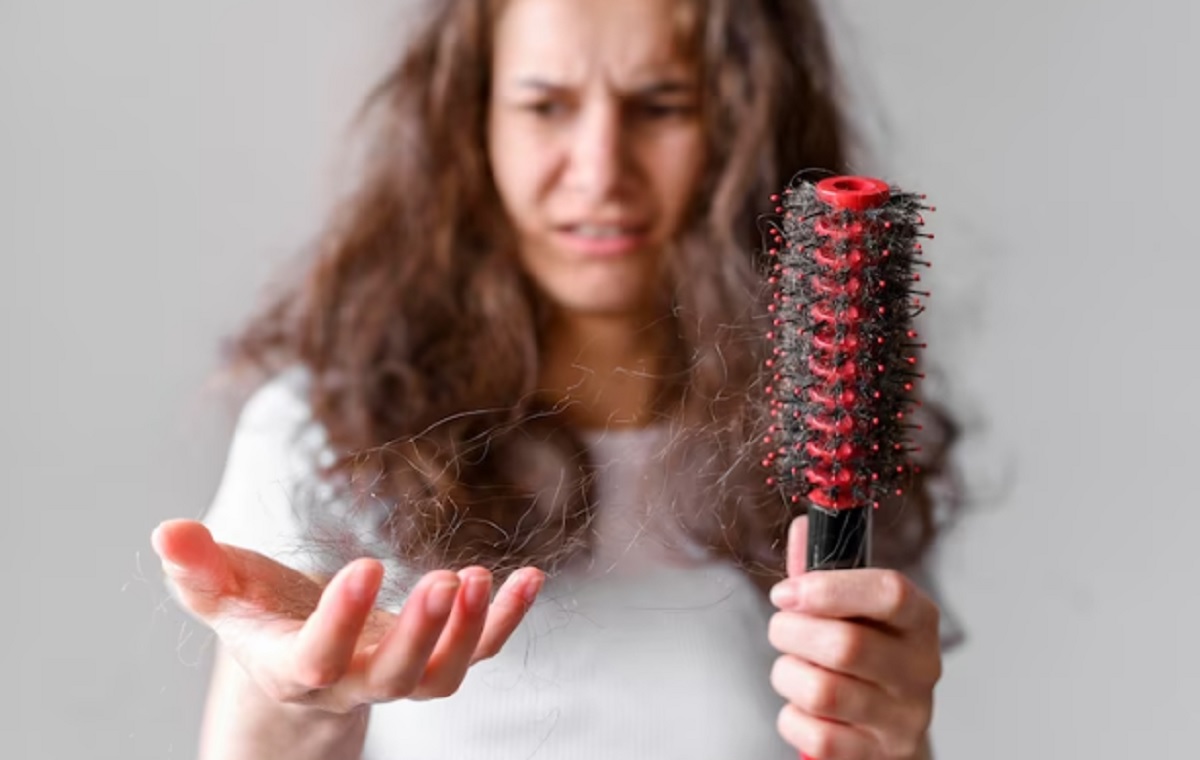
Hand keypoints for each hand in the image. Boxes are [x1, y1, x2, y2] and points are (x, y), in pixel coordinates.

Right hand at [151, 519, 543, 713]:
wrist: (301, 657)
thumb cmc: (259, 618)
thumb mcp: (223, 595)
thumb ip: (197, 569)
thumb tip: (166, 531)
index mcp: (295, 667)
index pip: (318, 657)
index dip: (341, 621)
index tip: (365, 565)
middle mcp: (353, 682)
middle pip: (393, 677)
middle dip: (421, 634)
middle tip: (445, 581)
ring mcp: (401, 675)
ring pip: (441, 675)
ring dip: (470, 631)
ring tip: (482, 578)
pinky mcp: (436, 658)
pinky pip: (481, 650)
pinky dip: (507, 620)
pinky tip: (530, 578)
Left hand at [767, 516, 940, 759]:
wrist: (887, 729)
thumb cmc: (864, 656)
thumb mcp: (853, 609)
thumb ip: (824, 569)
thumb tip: (804, 525)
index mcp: (919, 621)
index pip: (890, 593)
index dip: (830, 588)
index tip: (786, 592)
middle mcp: (921, 669)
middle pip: (846, 646)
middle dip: (792, 632)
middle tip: (781, 628)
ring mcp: (903, 718)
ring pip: (823, 692)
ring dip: (788, 674)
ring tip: (792, 668)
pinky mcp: (879, 755)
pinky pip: (814, 735)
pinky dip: (792, 717)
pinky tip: (803, 707)